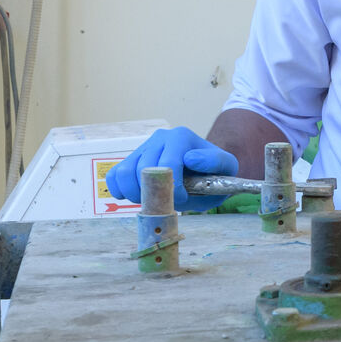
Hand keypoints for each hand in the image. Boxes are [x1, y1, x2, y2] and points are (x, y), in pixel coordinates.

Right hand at [105, 126, 238, 208]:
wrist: (203, 171)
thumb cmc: (214, 172)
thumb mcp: (226, 167)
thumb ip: (215, 162)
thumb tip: (190, 158)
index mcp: (180, 137)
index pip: (167, 165)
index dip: (173, 190)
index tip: (184, 201)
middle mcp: (159, 138)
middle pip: (143, 171)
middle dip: (155, 195)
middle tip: (168, 204)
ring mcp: (143, 148)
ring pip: (125, 173)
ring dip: (136, 194)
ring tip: (153, 201)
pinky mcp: (131, 160)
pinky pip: (114, 176)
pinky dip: (119, 190)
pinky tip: (135, 197)